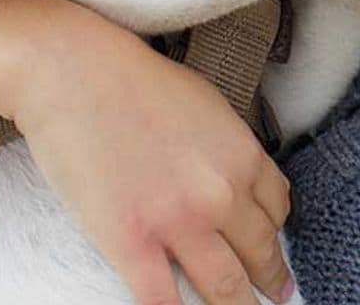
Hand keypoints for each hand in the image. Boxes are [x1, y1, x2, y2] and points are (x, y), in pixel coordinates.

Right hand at [3, 0, 295, 304]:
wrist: (80, 76)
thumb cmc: (141, 84)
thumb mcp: (210, 107)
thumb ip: (230, 148)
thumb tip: (242, 181)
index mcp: (243, 154)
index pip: (278, 207)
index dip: (277, 231)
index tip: (274, 246)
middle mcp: (221, 192)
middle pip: (259, 248)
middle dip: (271, 277)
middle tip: (279, 294)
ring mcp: (178, 222)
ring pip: (224, 285)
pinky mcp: (132, 244)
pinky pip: (164, 302)